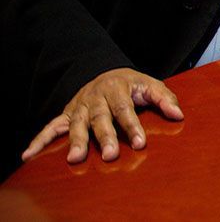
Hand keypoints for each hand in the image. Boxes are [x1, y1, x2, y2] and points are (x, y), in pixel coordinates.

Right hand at [22, 68, 183, 164]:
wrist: (105, 73)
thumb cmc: (131, 85)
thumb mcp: (150, 85)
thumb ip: (165, 98)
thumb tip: (178, 115)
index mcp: (117, 88)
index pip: (126, 109)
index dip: (133, 126)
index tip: (140, 143)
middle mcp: (96, 97)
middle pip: (100, 118)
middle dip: (106, 137)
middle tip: (111, 155)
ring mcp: (79, 106)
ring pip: (76, 124)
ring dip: (75, 141)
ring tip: (75, 159)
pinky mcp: (67, 114)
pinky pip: (51, 127)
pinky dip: (39, 140)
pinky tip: (28, 154)